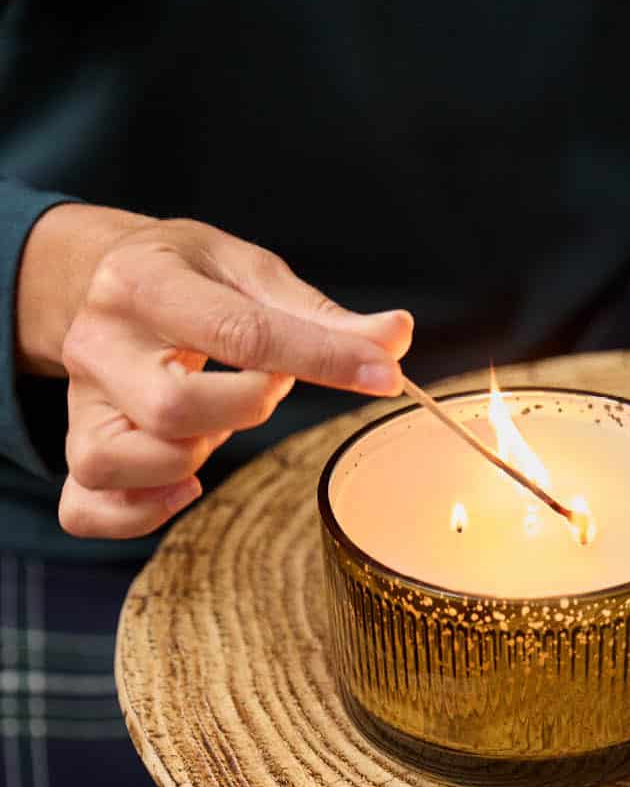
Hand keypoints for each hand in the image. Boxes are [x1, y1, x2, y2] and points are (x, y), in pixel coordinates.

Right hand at [16, 204, 412, 538]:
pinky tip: (185, 488)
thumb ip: (323, 315)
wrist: (102, 274)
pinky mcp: (76, 444)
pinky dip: (136, 514)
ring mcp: (81, 401)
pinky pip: (85, 506)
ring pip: (117, 461)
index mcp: (146, 282)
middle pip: (173, 408)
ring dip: (191, 458)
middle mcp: (100, 343)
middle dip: (246, 409)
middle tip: (268, 384)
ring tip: (218, 423)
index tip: (385, 374)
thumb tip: (396, 337)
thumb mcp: (252, 272)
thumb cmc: (190, 274)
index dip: (323, 360)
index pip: (242, 335)